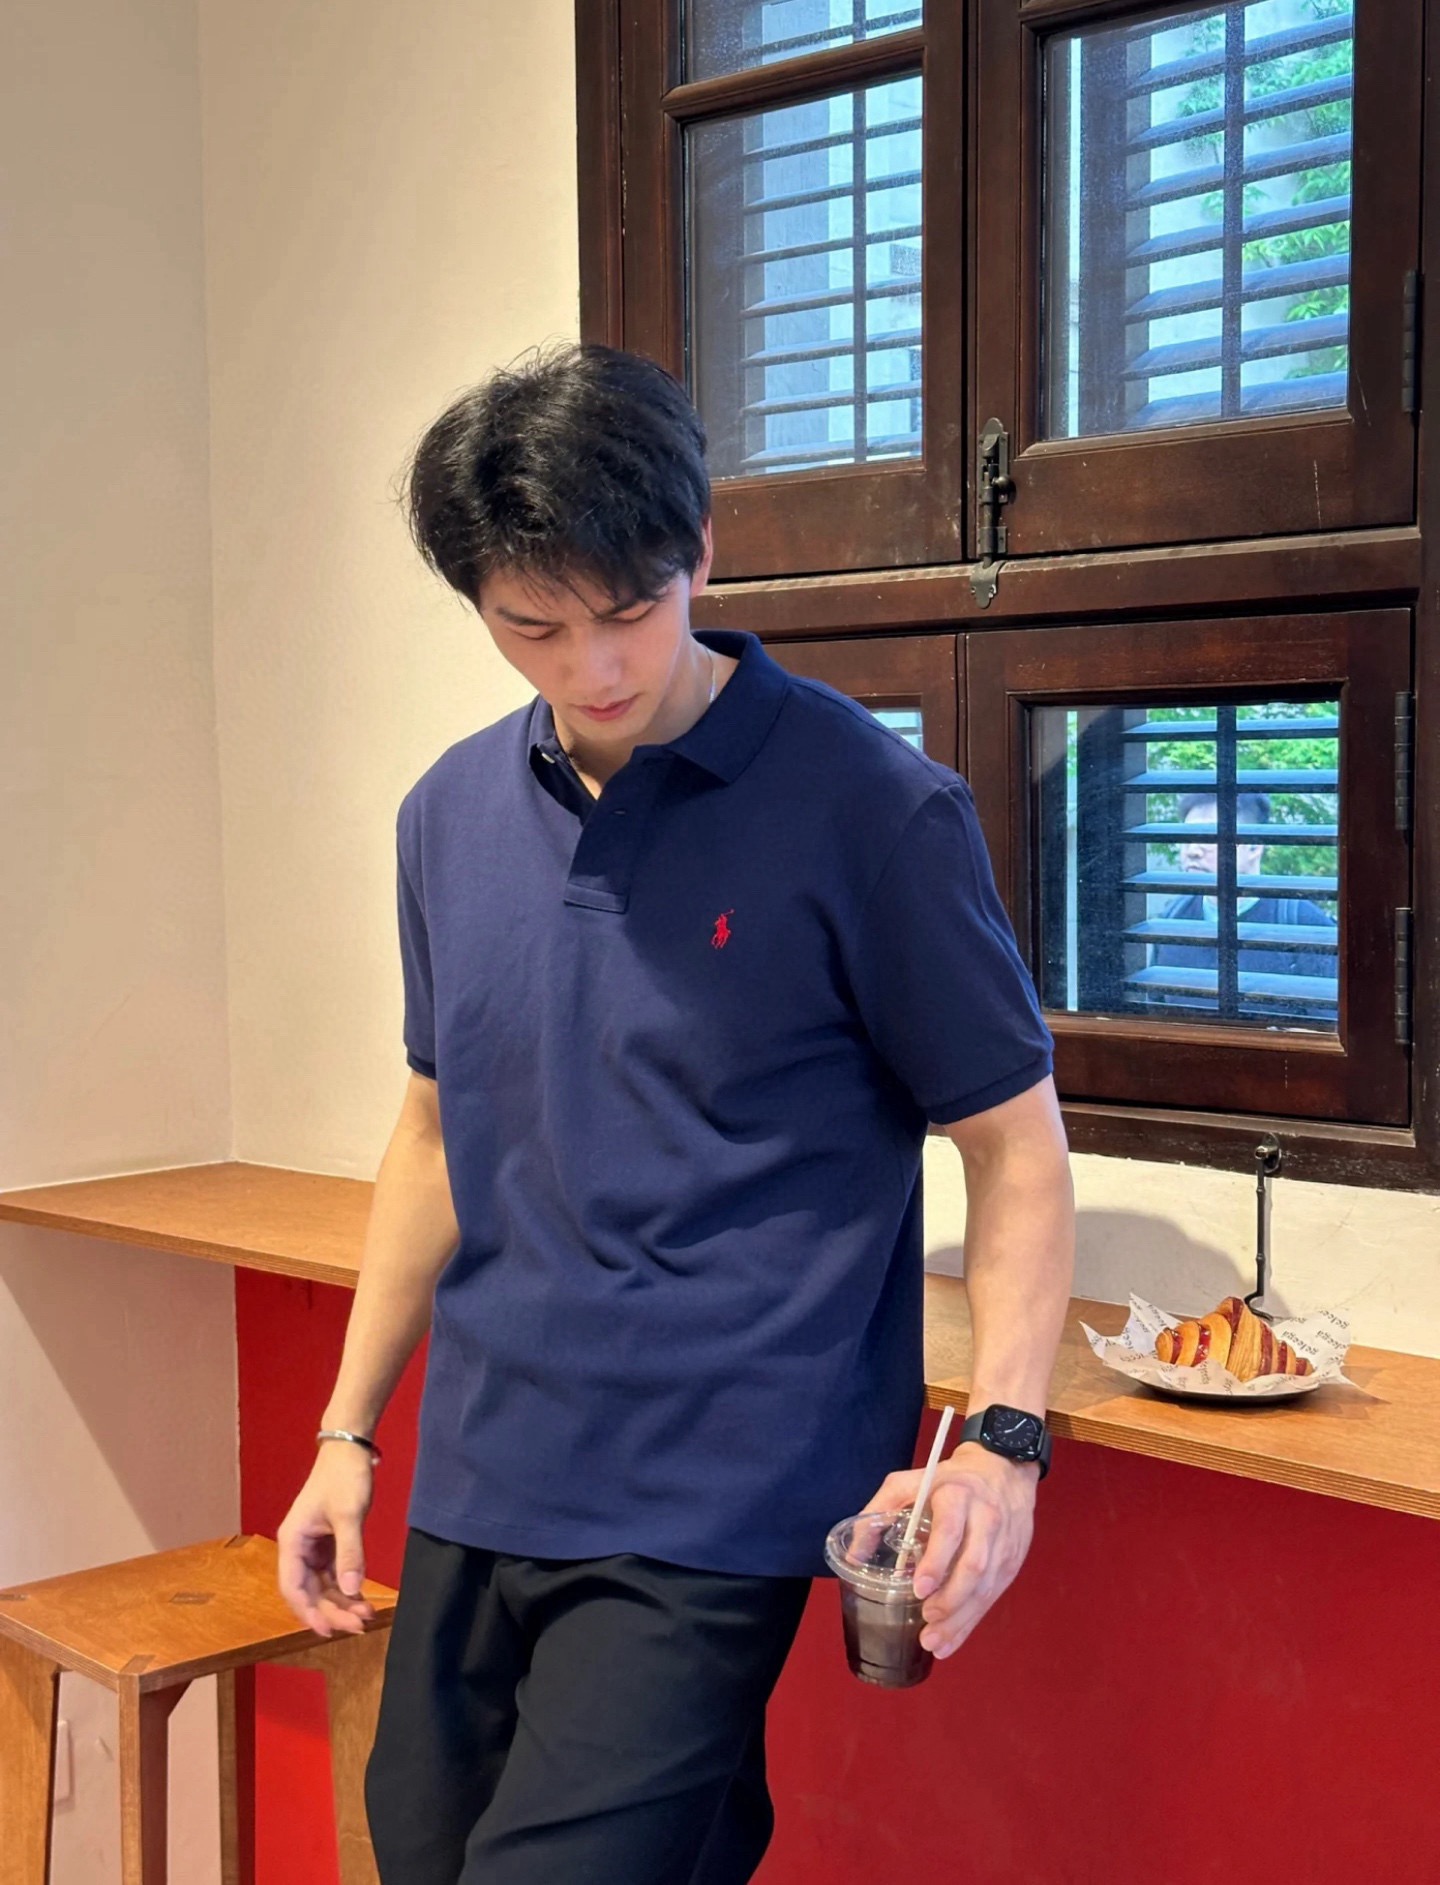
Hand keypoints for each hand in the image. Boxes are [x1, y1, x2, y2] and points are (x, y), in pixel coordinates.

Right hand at [276, 1443, 377, 1637]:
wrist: (350, 1449)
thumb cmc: (344, 1477)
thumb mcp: (349, 1514)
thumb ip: (350, 1552)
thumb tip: (351, 1590)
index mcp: (292, 1541)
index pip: (293, 1587)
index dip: (309, 1612)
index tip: (329, 1631)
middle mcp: (298, 1548)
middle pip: (309, 1591)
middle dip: (332, 1611)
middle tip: (360, 1625)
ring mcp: (312, 1547)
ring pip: (322, 1586)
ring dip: (341, 1603)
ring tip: (367, 1616)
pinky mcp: (327, 1544)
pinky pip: (333, 1575)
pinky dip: (346, 1588)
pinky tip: (362, 1599)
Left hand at [867, 1442, 1037, 1659]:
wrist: (1004, 1471)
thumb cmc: (948, 1479)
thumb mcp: (911, 1482)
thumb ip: (880, 1510)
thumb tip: (854, 1556)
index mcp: (957, 1496)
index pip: (951, 1531)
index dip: (936, 1561)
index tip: (919, 1588)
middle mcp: (986, 1520)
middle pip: (974, 1565)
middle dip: (950, 1599)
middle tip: (926, 1620)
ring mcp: (1003, 1543)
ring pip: (986, 1586)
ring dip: (960, 1618)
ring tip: (934, 1641)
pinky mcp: (1012, 1561)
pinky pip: (993, 1596)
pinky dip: (971, 1621)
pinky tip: (951, 1639)